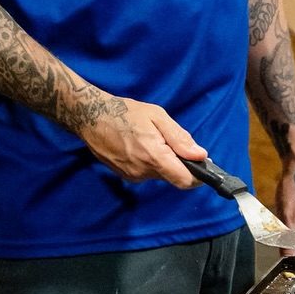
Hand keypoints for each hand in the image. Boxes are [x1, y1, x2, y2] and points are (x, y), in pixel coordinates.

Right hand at [78, 96, 204, 188]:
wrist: (91, 118)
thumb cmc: (124, 112)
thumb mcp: (157, 116)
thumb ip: (180, 138)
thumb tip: (200, 155)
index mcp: (154, 156)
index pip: (184, 180)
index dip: (197, 177)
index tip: (203, 168)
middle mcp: (143, 171)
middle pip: (172, 176)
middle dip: (178, 163)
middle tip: (170, 141)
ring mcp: (132, 176)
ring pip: (159, 174)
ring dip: (162, 162)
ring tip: (151, 140)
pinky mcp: (124, 176)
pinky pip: (146, 173)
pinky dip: (149, 162)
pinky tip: (139, 146)